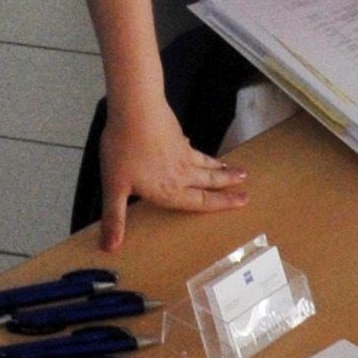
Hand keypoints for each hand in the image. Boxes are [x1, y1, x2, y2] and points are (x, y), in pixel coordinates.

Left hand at [94, 96, 248, 250]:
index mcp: (169, 190)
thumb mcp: (114, 186)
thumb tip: (110, 248)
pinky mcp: (176, 136)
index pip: (201, 201)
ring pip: (205, 165)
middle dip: (228, 185)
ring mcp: (181, 153)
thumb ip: (114, 217)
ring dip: (221, 169)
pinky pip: (192, 148)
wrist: (135, 109)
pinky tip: (194, 147)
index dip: (222, 203)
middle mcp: (181, 174)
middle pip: (209, 182)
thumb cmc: (124, 149)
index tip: (242, 201)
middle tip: (247, 185)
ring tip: (237, 171)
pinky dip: (198, 152)